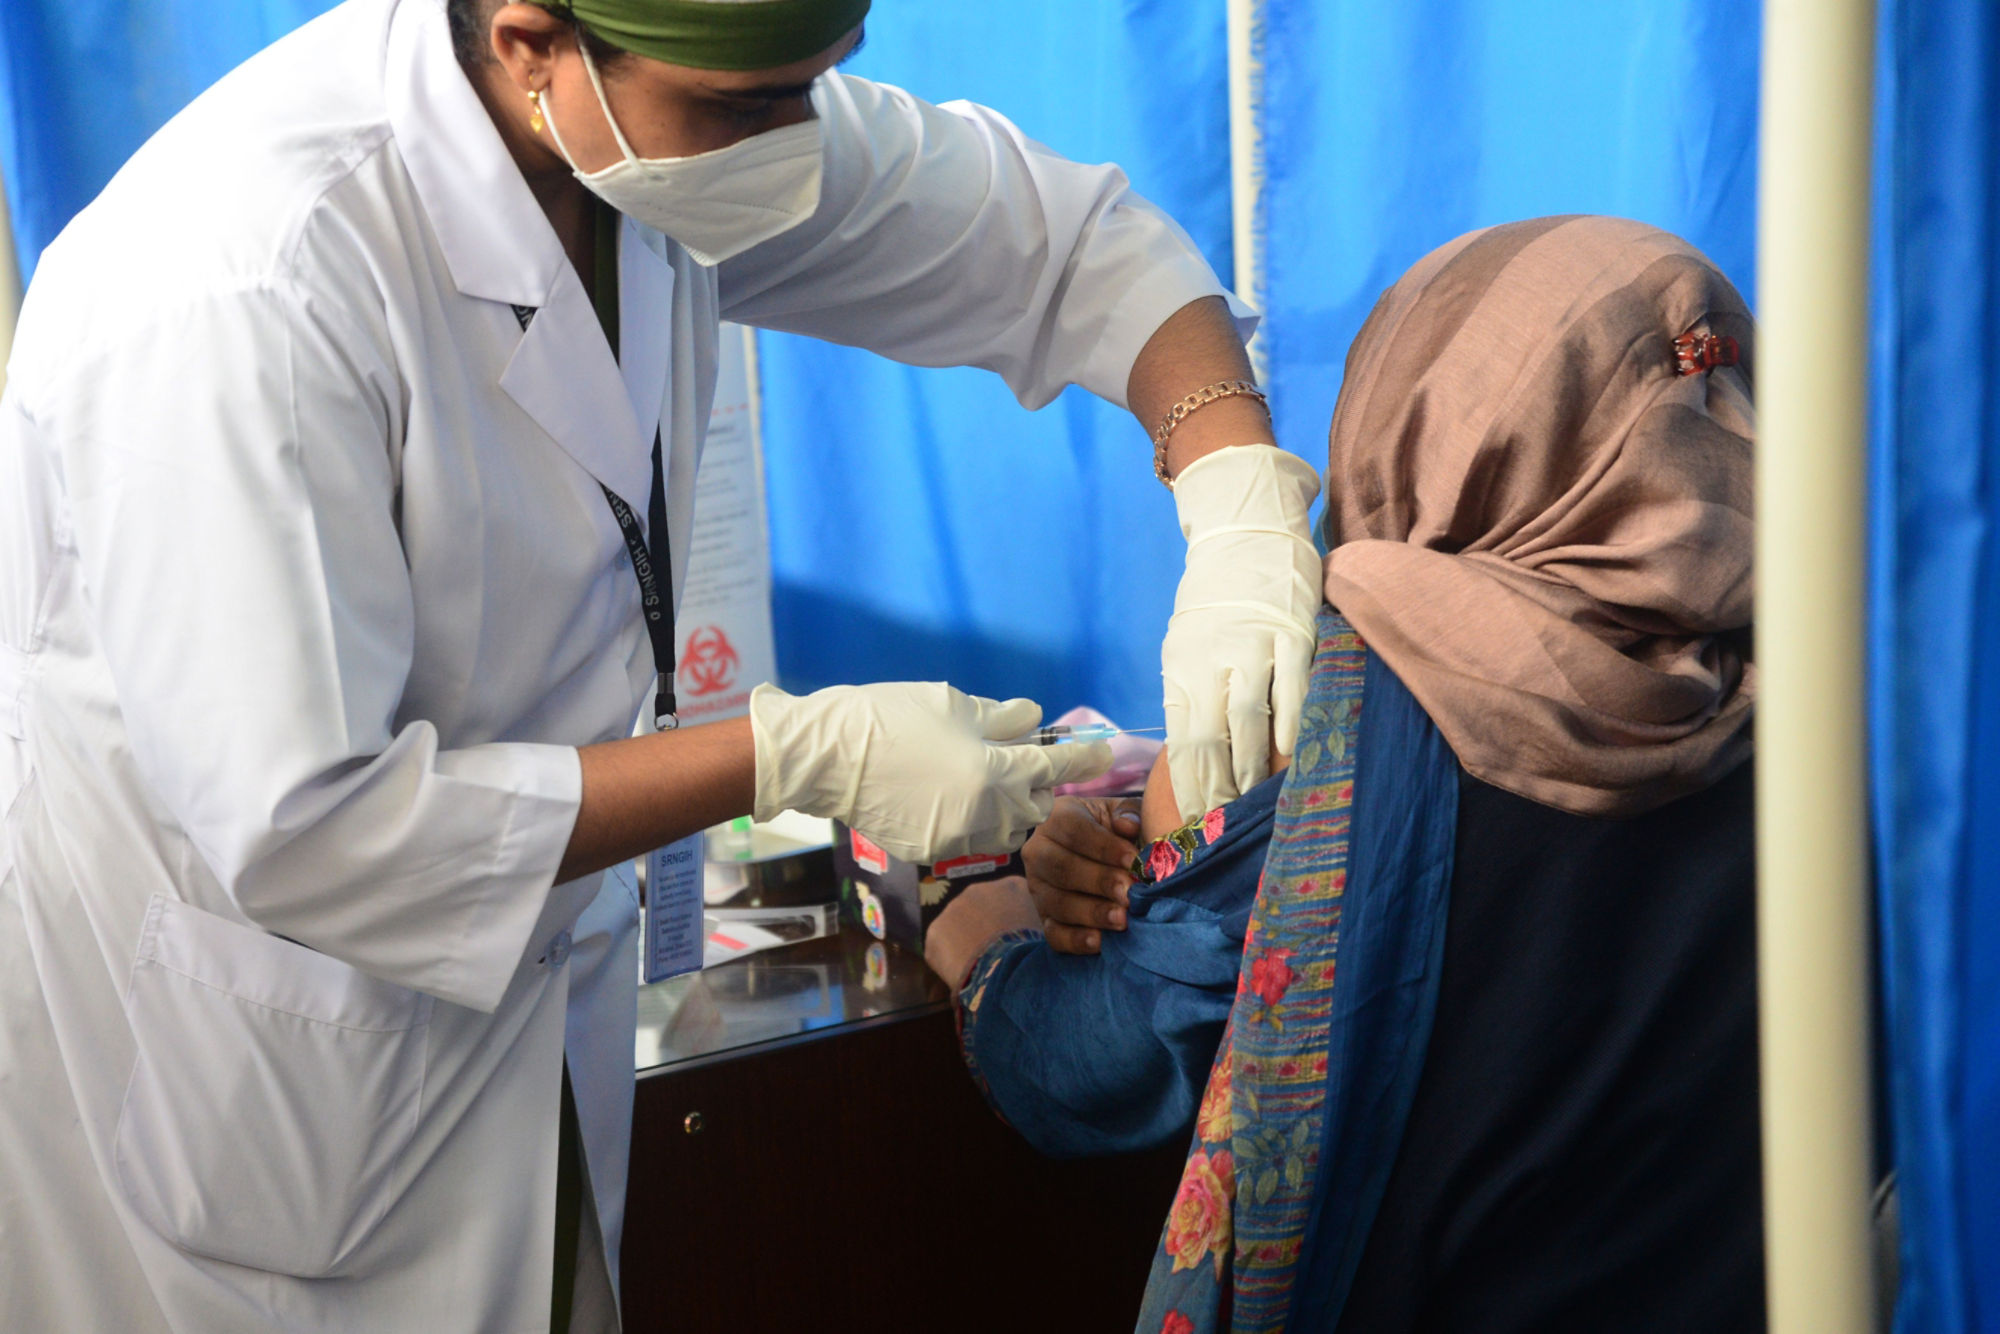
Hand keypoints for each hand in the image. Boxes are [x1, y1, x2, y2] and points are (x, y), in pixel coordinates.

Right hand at [748, 681, 1111, 862]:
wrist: (826, 757)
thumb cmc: (890, 717)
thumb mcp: (953, 704)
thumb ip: (1002, 718)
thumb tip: (1033, 722)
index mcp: (995, 771)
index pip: (1055, 767)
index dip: (1083, 758)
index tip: (1103, 752)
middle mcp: (983, 812)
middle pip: (1035, 807)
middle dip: (1037, 785)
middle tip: (1022, 760)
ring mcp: (956, 838)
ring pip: (1006, 830)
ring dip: (1009, 808)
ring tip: (987, 781)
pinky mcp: (931, 851)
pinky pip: (969, 838)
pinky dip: (972, 819)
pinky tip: (947, 796)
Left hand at [924, 875, 1042, 987]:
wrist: (1009, 972)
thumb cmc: (1038, 954)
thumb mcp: (1051, 932)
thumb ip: (1042, 923)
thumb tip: (1044, 932)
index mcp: (1014, 886)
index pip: (1014, 900)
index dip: (1016, 923)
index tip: (1019, 942)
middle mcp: (981, 889)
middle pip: (983, 909)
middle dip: (988, 929)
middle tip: (998, 956)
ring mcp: (954, 907)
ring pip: (960, 927)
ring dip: (968, 943)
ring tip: (983, 967)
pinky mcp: (935, 932)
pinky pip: (943, 948)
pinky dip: (952, 961)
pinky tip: (967, 975)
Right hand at [1021, 796, 1142, 954]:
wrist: (1105, 858)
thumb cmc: (1117, 830)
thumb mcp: (1124, 814)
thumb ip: (1130, 814)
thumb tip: (1127, 826)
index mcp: (1058, 818)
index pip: (1074, 830)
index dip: (1104, 846)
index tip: (1133, 860)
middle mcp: (1039, 851)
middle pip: (1062, 868)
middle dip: (1098, 882)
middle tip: (1129, 892)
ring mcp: (1038, 887)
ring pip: (1057, 902)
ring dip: (1091, 912)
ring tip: (1122, 919)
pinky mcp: (1044, 917)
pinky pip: (1053, 933)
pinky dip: (1075, 940)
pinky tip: (1100, 942)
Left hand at [1162, 443, 1321, 822]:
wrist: (1244, 530)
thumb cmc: (1217, 599)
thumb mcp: (1188, 644)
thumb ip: (1193, 693)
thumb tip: (1195, 754)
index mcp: (1181, 666)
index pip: (1180, 742)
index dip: (1188, 788)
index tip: (1195, 823)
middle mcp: (1209, 660)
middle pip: (1208, 740)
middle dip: (1217, 790)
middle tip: (1226, 827)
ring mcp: (1252, 646)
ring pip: (1248, 720)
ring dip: (1253, 768)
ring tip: (1256, 802)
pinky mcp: (1290, 632)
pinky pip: (1292, 687)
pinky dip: (1291, 724)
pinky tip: (1291, 754)